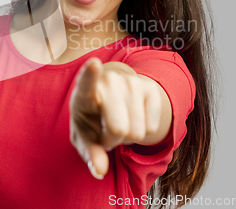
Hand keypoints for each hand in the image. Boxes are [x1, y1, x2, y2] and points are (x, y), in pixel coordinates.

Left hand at [69, 58, 171, 178]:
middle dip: (113, 139)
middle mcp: (108, 81)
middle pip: (118, 129)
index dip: (90, 74)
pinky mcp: (150, 88)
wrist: (111, 99)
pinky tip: (132, 119)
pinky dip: (142, 132)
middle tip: (105, 131)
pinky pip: (151, 128)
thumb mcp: (84, 137)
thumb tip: (100, 170)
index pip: (86, 83)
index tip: (94, 64)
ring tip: (118, 123)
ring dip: (127, 136)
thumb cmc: (91, 120)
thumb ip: (90, 153)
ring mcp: (131, 82)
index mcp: (84, 91)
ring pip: (137, 131)